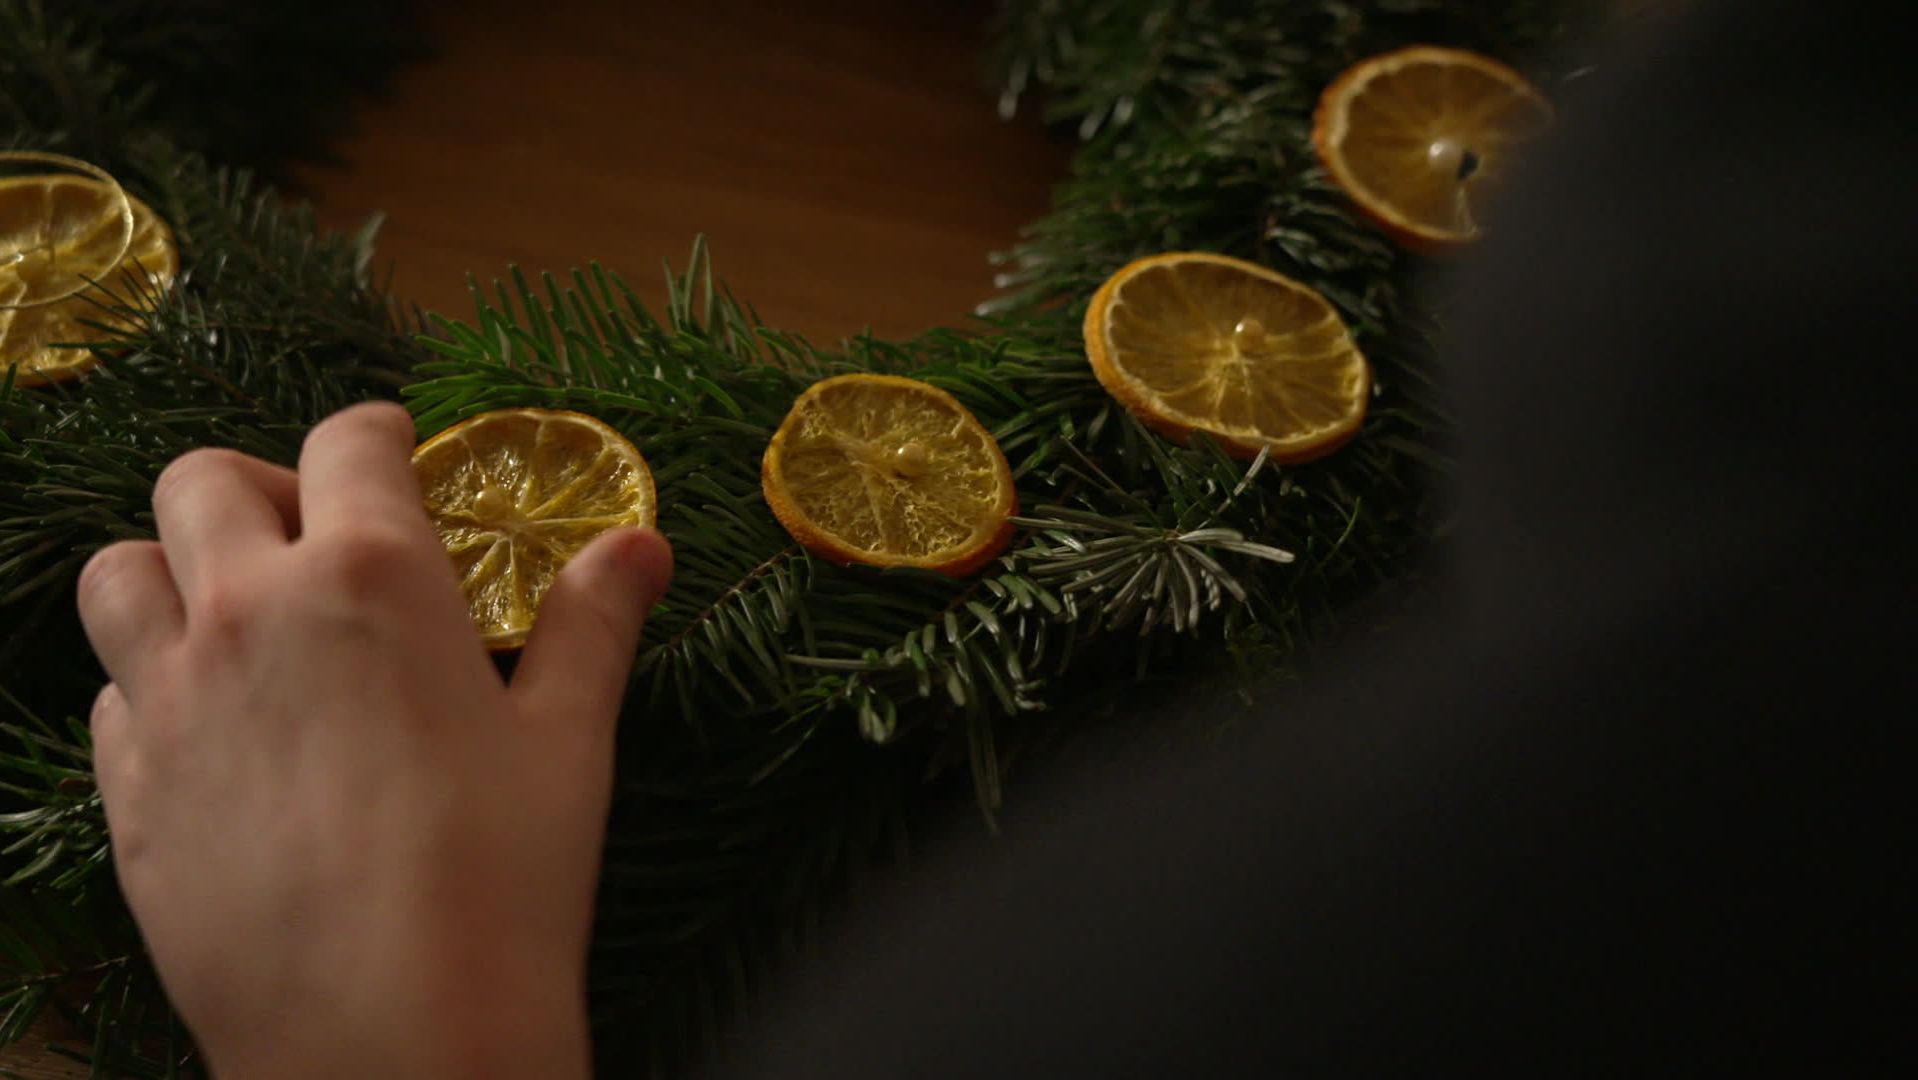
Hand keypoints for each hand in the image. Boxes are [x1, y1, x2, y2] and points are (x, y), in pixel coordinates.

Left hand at [76, 402, 671, 1078]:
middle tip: (316, 534)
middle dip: (262, 483)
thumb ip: (592, 622)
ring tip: (236, 614)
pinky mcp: (127, 786)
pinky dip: (152, 678)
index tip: (395, 448)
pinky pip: (109, 690)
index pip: (348, 442)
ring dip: (173, 567)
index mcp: (369, 575)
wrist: (391, 1036)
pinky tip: (218, 726)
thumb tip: (641, 544)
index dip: (377, 433)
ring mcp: (169, 698)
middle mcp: (247, 611)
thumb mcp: (566, 739)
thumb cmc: (502, 877)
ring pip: (118, 572)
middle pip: (200, 481)